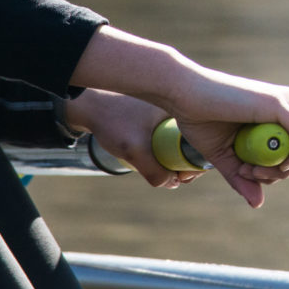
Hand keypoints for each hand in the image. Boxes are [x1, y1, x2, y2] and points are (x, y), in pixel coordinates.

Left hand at [61, 89, 197, 190]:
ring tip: (163, 172)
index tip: (183, 178)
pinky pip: (169, 136)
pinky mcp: (155, 115)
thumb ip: (154, 170)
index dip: (196, 163)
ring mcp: (168, 110)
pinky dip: (165, 149)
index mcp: (184, 108)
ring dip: (175, 157)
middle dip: (185, 163)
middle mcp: (180, 107)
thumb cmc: (113, 121)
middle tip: (173, 179)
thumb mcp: (134, 150)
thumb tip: (173, 184)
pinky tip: (157, 158)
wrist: (87, 104)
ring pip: (179, 140)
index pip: (201, 141)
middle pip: (192, 142)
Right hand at [168, 67, 288, 208]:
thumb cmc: (199, 120)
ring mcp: (286, 103)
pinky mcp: (281, 103)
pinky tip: (262, 166)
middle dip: (279, 173)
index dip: (275, 171)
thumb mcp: (225, 158)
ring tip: (248, 169)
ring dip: (280, 170)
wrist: (182, 94)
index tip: (244, 173)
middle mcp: (287, 106)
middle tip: (247, 174)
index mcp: (276, 116)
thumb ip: (243, 179)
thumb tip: (258, 204)